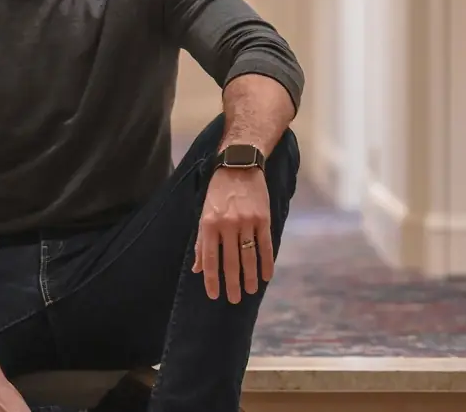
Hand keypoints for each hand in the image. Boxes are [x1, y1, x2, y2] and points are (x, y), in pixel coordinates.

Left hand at [192, 166, 272, 302]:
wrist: (239, 166)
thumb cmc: (218, 192)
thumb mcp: (203, 214)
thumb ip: (202, 242)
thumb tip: (198, 269)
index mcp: (209, 224)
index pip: (210, 259)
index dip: (212, 280)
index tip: (214, 295)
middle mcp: (227, 224)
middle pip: (230, 262)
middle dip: (232, 283)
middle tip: (235, 299)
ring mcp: (246, 221)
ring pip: (248, 257)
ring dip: (250, 277)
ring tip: (250, 291)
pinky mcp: (263, 218)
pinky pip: (265, 245)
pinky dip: (266, 263)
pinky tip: (266, 276)